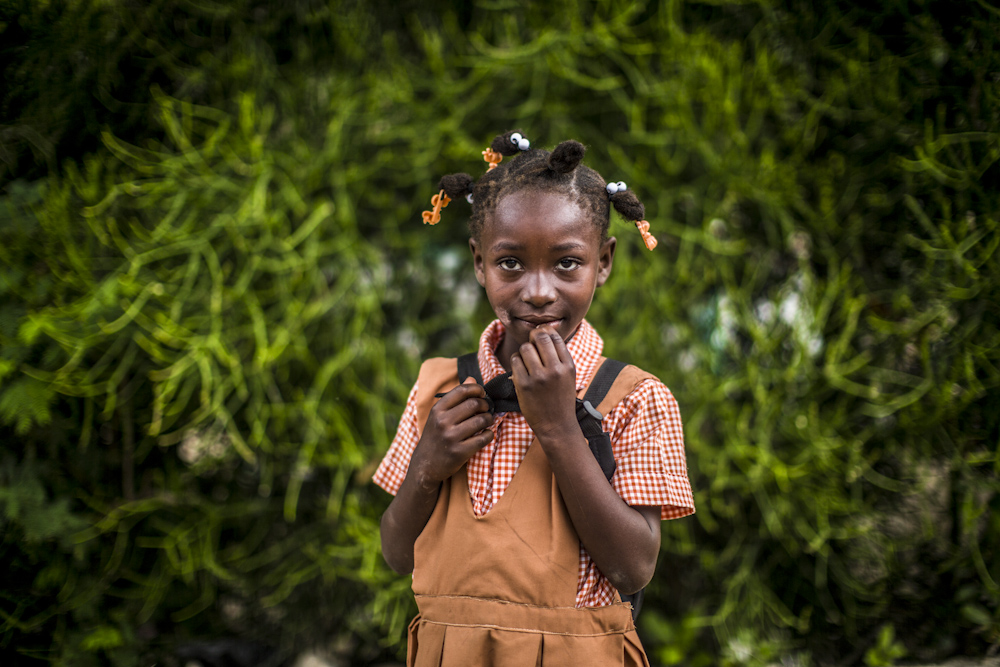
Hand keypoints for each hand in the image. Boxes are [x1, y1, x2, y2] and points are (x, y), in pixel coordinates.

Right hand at [408, 378, 493, 488]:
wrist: (425, 465)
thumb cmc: (436, 436)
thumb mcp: (439, 415)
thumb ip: (456, 397)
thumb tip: (472, 379)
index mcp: (437, 410)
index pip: (461, 390)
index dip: (477, 389)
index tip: (482, 393)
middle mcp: (442, 422)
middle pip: (474, 404)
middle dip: (485, 405)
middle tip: (486, 409)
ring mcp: (451, 437)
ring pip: (481, 421)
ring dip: (489, 419)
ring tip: (487, 421)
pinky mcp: (459, 452)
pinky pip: (483, 438)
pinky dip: (489, 434)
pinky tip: (486, 434)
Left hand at [510, 325, 578, 440]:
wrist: (557, 426)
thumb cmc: (561, 399)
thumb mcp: (568, 376)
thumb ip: (559, 356)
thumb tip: (544, 331)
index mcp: (568, 366)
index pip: (554, 336)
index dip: (544, 332)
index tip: (540, 336)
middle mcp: (555, 370)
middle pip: (539, 337)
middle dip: (533, 338)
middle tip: (531, 345)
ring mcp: (539, 378)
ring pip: (525, 348)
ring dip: (523, 352)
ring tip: (526, 361)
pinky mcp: (524, 385)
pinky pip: (515, 361)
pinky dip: (516, 363)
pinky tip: (521, 371)